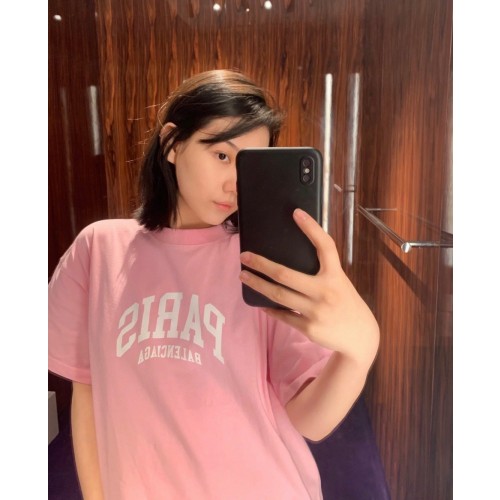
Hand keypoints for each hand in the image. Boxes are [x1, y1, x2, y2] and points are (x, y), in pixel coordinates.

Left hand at [239, 208, 378, 367]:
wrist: (361, 337)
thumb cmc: (346, 304)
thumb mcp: (340, 283)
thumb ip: (322, 272)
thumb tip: (291, 258)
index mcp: (336, 276)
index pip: (325, 246)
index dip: (311, 228)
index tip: (296, 213)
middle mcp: (325, 291)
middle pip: (285, 274)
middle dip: (261, 264)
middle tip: (244, 256)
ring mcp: (316, 311)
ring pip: (278, 295)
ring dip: (257, 284)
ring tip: (244, 276)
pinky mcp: (309, 328)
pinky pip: (283, 315)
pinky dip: (270, 308)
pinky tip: (260, 302)